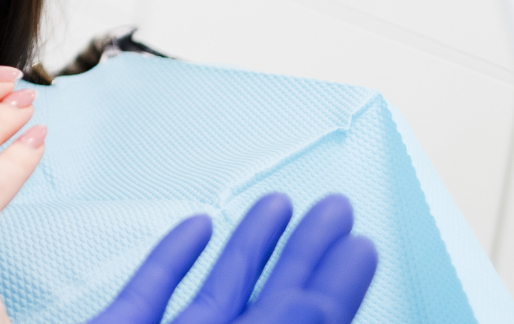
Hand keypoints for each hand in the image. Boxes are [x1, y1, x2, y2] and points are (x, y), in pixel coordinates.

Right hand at [90, 193, 377, 323]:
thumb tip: (328, 308)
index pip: (310, 321)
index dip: (338, 284)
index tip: (361, 244)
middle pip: (274, 302)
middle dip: (308, 253)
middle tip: (337, 208)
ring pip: (220, 290)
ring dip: (251, 244)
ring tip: (280, 202)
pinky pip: (152, 291)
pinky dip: (174, 256)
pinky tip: (196, 226)